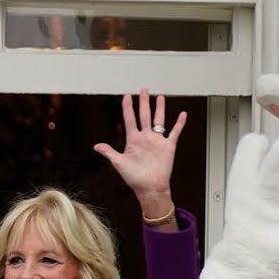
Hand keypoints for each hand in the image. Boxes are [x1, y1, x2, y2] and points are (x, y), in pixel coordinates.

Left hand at [93, 88, 186, 220]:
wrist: (150, 188)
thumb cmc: (134, 178)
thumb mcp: (119, 163)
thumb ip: (109, 152)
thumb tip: (96, 146)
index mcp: (133, 140)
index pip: (130, 119)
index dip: (128, 108)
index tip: (126, 96)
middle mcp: (145, 138)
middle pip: (144, 115)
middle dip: (143, 102)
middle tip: (143, 90)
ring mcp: (157, 141)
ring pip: (158, 120)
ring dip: (159, 108)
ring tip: (160, 97)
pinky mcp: (168, 146)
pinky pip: (174, 132)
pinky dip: (179, 123)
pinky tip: (182, 114)